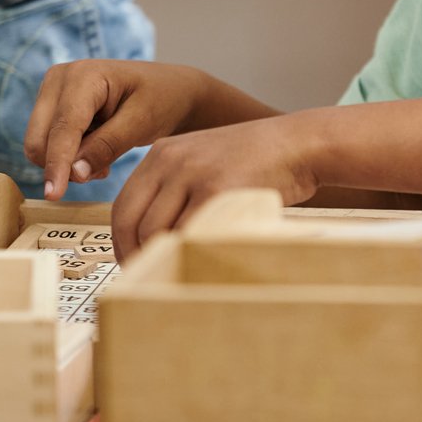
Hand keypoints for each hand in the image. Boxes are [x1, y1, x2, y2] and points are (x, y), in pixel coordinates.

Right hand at [24, 60, 214, 198]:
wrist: (171, 89)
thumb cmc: (162, 100)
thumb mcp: (142, 123)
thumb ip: (108, 146)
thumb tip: (74, 173)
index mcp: (83, 75)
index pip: (63, 127)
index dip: (57, 163)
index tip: (54, 194)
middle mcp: (59, 79)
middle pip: (40, 139)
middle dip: (65, 165)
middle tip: (103, 172)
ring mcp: (52, 92)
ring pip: (39, 145)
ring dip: (68, 163)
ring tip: (105, 160)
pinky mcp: (52, 108)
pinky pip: (47, 145)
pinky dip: (68, 157)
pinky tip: (97, 153)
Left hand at [110, 115, 322, 255]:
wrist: (298, 144)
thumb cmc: (256, 162)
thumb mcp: (204, 162)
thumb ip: (175, 190)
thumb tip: (152, 237)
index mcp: (162, 154)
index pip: (123, 206)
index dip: (122, 241)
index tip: (131, 261)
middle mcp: (171, 161)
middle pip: (131, 221)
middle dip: (134, 255)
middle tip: (147, 277)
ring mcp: (193, 174)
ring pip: (156, 231)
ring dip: (161, 258)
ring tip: (175, 271)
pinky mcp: (218, 190)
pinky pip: (189, 233)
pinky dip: (189, 253)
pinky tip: (198, 261)